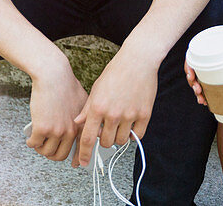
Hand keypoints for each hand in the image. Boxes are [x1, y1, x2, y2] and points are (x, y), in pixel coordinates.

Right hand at [27, 58, 87, 162]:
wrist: (53, 76)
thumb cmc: (66, 86)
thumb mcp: (83, 103)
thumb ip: (82, 119)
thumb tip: (79, 132)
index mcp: (82, 126)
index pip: (82, 148)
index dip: (78, 159)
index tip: (76, 164)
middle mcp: (71, 131)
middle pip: (60, 155)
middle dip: (52, 154)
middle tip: (46, 148)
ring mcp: (57, 131)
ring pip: (46, 152)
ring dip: (40, 149)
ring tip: (38, 141)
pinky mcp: (42, 128)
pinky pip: (34, 144)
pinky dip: (31, 143)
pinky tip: (30, 138)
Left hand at [72, 47, 157, 168]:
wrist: (138, 60)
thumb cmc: (115, 72)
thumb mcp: (96, 89)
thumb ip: (87, 109)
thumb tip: (78, 123)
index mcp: (97, 108)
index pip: (87, 138)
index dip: (83, 154)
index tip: (83, 163)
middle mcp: (112, 114)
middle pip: (105, 143)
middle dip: (104, 140)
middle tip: (107, 130)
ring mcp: (129, 114)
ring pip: (121, 140)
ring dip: (119, 136)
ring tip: (120, 124)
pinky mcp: (144, 114)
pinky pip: (138, 135)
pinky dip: (134, 133)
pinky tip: (132, 124)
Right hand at [185, 17, 222, 105]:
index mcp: (210, 42)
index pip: (192, 55)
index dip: (188, 66)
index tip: (191, 76)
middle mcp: (209, 53)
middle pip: (195, 69)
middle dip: (193, 83)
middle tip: (198, 92)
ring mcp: (215, 62)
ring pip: (202, 77)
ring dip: (200, 90)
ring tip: (202, 101)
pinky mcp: (222, 68)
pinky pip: (212, 80)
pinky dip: (210, 91)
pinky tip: (209, 101)